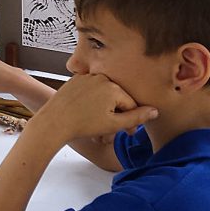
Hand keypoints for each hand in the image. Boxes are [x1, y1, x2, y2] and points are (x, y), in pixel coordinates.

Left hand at [32, 74, 157, 144]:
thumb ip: (137, 117)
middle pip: (118, 98)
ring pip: (104, 94)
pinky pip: (91, 90)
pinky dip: (93, 101)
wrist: (54, 122)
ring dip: (106, 109)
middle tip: (113, 132)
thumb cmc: (83, 125)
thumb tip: (155, 111)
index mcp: (113, 86)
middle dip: (118, 115)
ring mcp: (87, 76)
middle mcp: (101, 77)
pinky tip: (87, 113)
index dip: (132, 121)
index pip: (132, 104)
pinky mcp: (76, 79)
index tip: (128, 134)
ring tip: (98, 125)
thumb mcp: (114, 124)